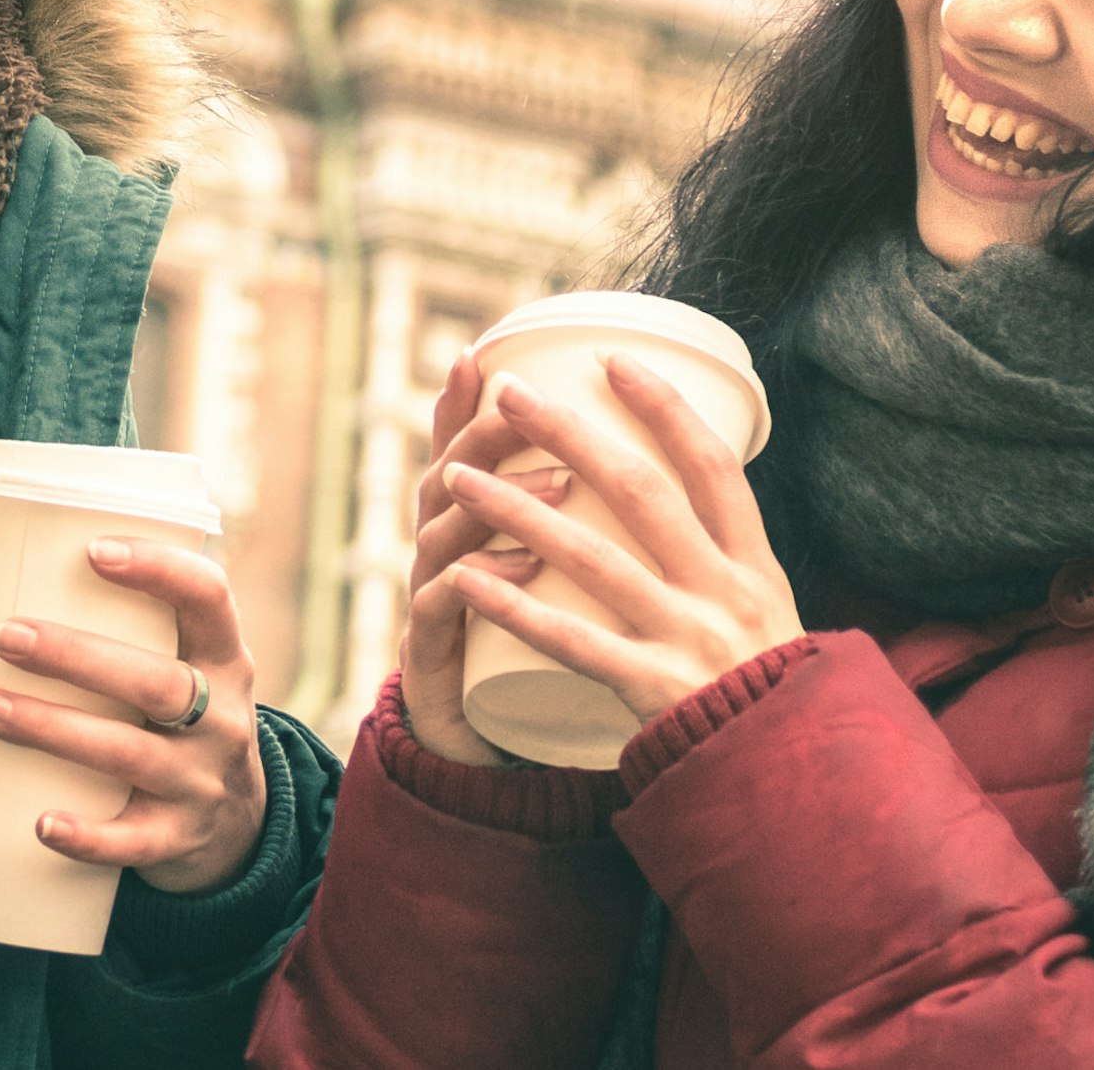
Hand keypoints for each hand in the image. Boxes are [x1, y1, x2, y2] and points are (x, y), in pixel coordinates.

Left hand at [0, 536, 268, 893]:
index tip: (92, 550)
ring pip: (129, 754)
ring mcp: (202, 783)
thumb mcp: (188, 670)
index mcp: (224, 660)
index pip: (209, 597)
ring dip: (52, 729)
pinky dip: (86, 835)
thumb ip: (135, 629)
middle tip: (5, 636)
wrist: (238, 827)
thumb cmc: (181, 722)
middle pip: (156, 682)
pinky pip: (131, 841)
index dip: (159, 568)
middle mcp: (222, 719)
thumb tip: (12, 565)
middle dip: (76, 657)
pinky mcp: (177, 839)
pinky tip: (41, 822)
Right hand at [397, 344, 570, 765]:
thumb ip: (576, 530)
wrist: (467, 739)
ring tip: (557, 483)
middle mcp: (443, 548)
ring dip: (502, 502)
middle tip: (519, 405)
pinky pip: (447, 608)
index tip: (480, 353)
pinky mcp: (434, 650)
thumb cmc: (520, 645)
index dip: (461, 403)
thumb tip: (660, 475)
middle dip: (480, 434)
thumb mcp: (546, 578)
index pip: (459, 451)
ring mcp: (433, 596)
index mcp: (469, 523)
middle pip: (448, 475)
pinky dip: (480, 583)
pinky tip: (515, 568)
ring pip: (448, 532)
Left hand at [436, 353, 800, 725]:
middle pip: (641, 493)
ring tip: (456, 476)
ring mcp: (689, 640)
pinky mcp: (655, 691)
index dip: (664, 408)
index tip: (611, 360)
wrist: (789, 779)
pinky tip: (467, 582)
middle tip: (508, 393)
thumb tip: (680, 481)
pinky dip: (516, 610)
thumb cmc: (765, 688)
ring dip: (517, 511)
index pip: (712, 466)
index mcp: (754, 564)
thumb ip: (722, 555)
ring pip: (592, 558)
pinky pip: (573, 643)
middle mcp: (724, 591)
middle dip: (569, 434)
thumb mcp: (767, 610)